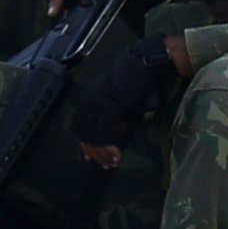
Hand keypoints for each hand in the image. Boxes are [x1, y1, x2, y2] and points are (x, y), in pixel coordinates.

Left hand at [72, 35, 181, 160]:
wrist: (145, 63)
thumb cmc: (138, 82)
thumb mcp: (122, 103)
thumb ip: (114, 119)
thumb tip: (111, 138)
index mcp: (89, 97)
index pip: (82, 125)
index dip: (87, 143)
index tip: (92, 157)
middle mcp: (89, 100)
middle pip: (85, 132)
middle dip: (94, 151)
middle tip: (105, 165)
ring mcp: (97, 102)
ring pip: (93, 134)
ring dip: (102, 151)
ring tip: (112, 162)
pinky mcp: (109, 105)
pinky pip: (105, 131)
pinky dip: (109, 145)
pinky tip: (116, 154)